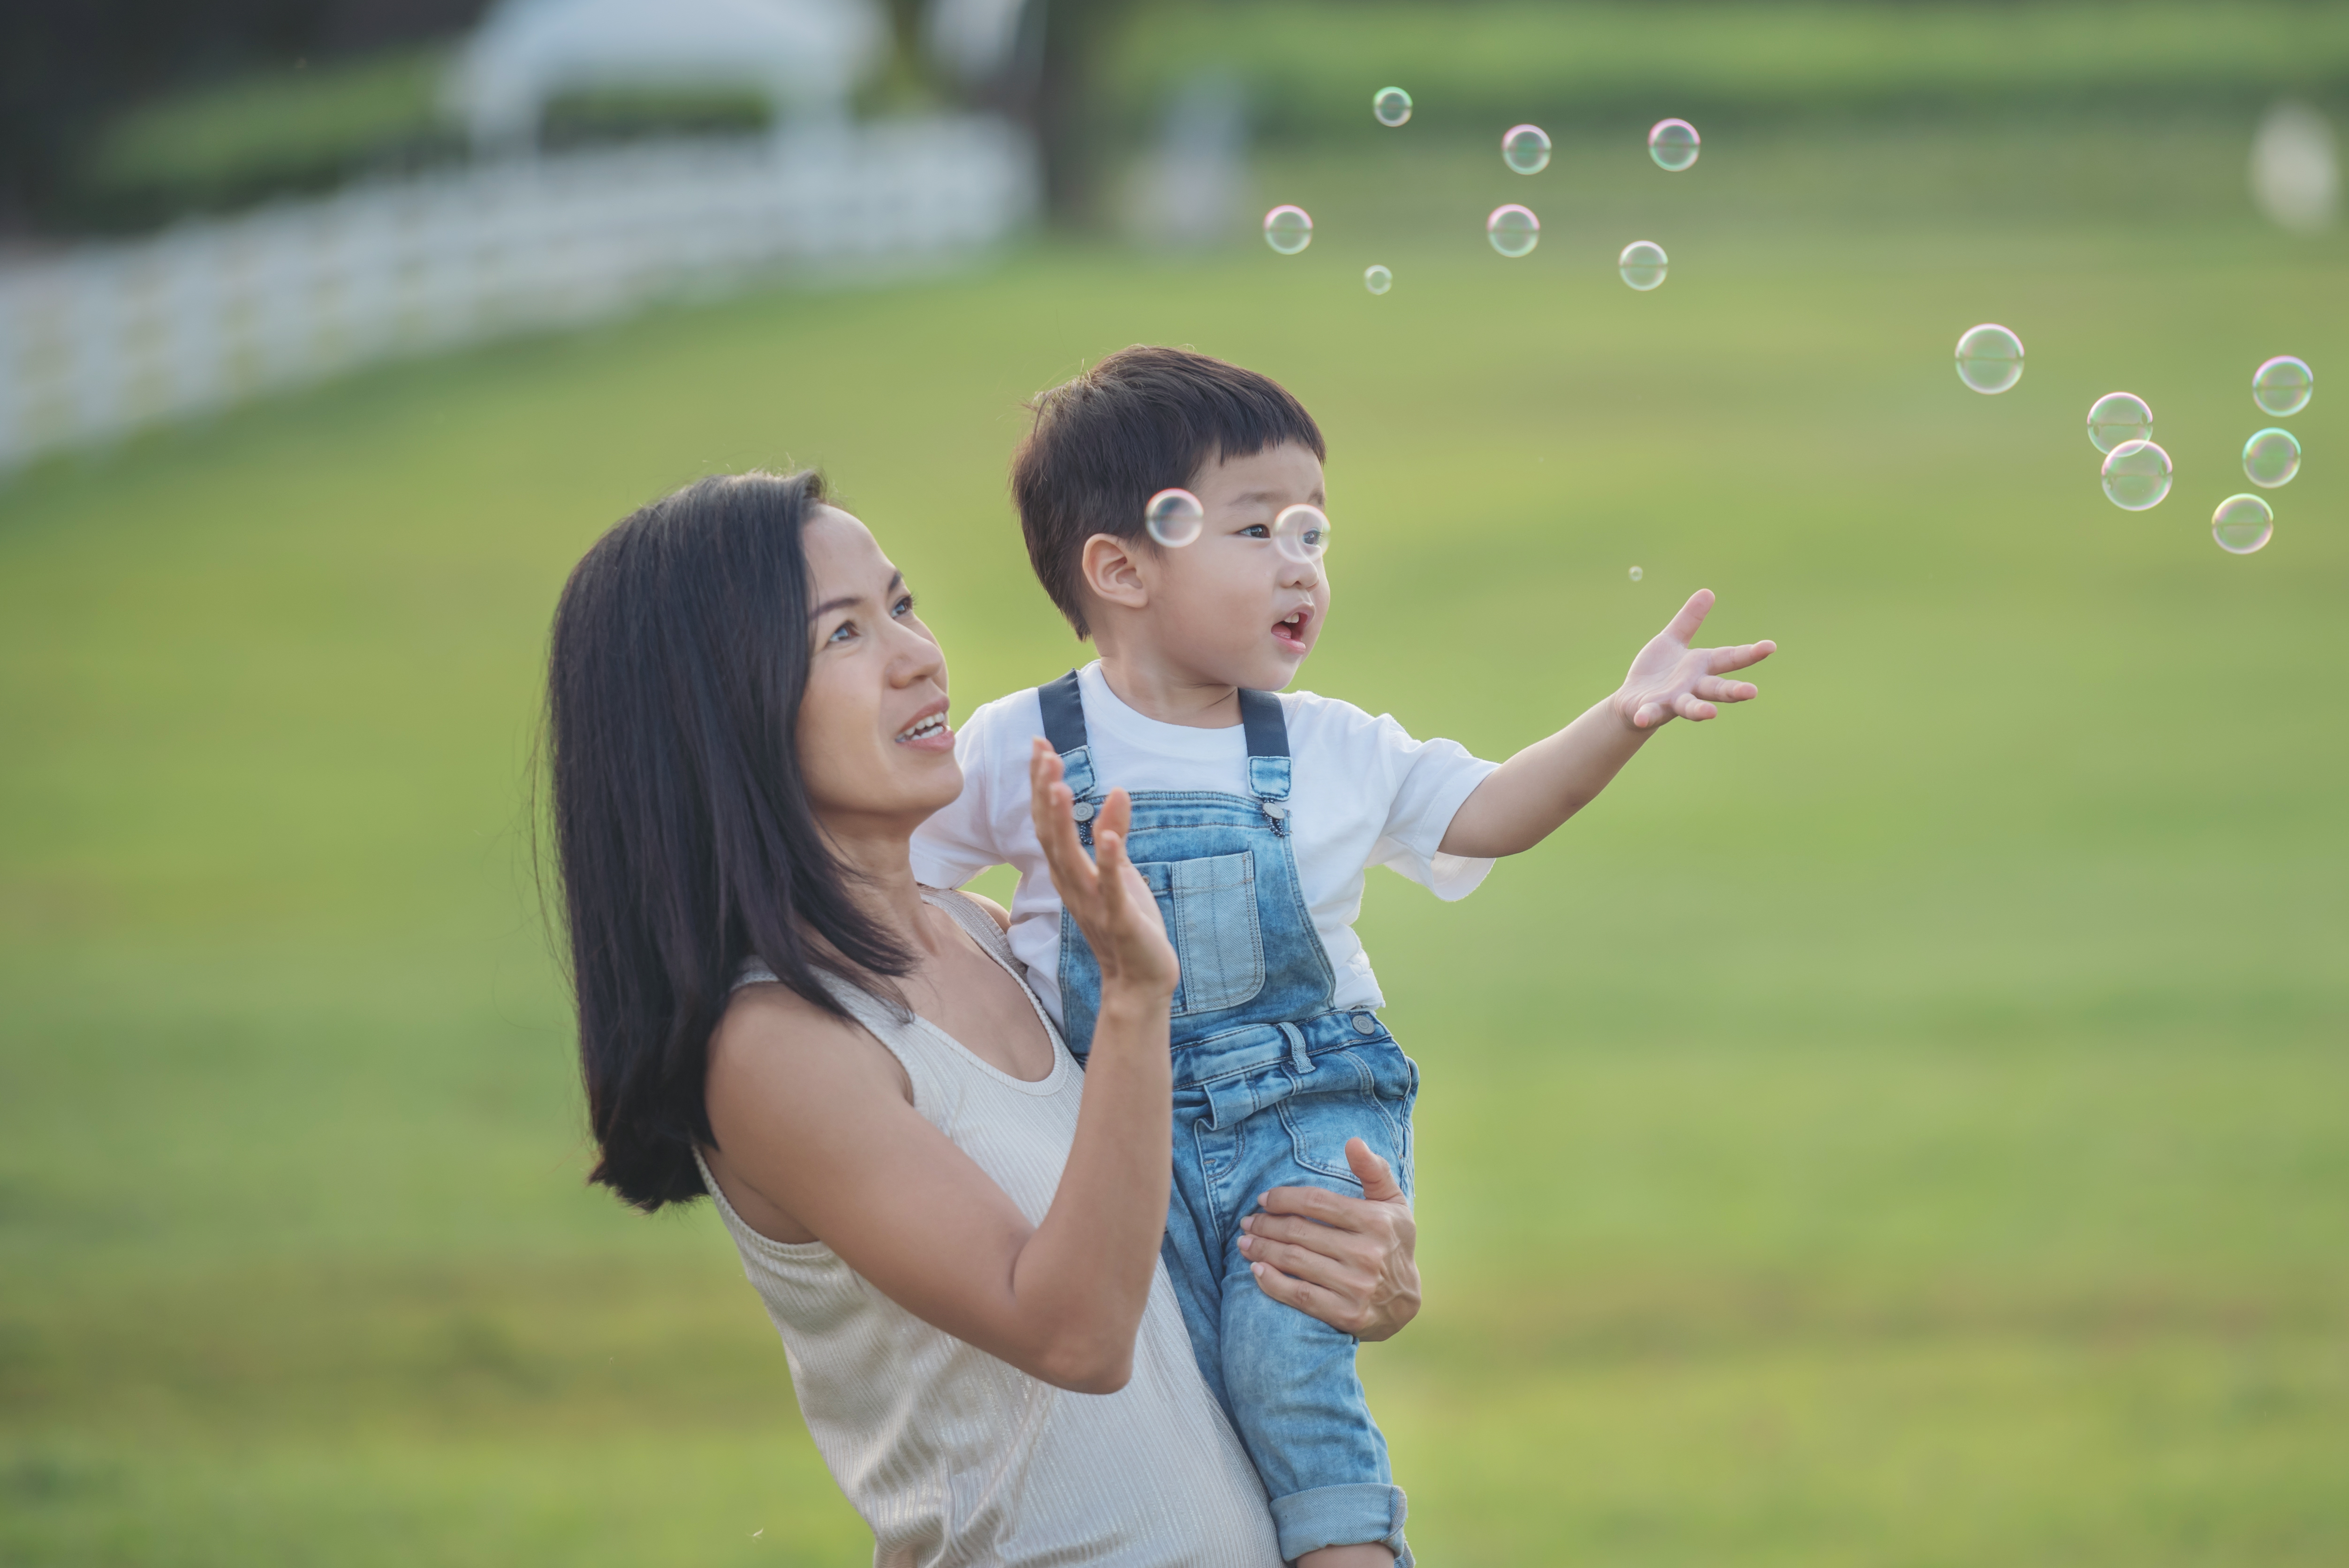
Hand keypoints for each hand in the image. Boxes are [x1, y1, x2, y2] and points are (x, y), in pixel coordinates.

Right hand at [1028, 739, 1176, 997]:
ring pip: (1069, 859)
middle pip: (1048, 833)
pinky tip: (1109, 838)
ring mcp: (1093, 903)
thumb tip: (1117, 792)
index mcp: (1068, 871)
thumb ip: (1113, 832)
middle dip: (1042, 791)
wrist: (1138, 979)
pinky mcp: (1119, 920)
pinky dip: (1109, 864)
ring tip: (1057, 784)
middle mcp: (1071, 885)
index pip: (1046, 821)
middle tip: (1041, 751)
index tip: (1039, 745)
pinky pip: (1111, 890)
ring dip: (1061, 821)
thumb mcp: (1120, 870)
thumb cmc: (1127, 922)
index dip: (1040, 783)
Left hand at [1237, 1138, 1419, 1340]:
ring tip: (1244, 1243)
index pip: (1317, 1203)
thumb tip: (1353, 1142)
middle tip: (1247, 1222)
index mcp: (1376, 1222)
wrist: (1406, 1302)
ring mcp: (1357, 1286)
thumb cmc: (1392, 1242)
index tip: (1263, 1200)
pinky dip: (1272, 1283)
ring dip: (1262, 1250)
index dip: (1284, 1199)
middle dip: (1266, 1225)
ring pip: (1295, 1262)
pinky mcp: (1347, 1315)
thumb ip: (1373, 1171)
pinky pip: (1299, 1296)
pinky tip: (1256, 1271)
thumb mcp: (1393, 1203)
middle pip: (1300, 1233)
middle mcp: (1368, 1254)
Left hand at [1614, 588, 1774, 729]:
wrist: (1632, 700)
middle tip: (1752, 692)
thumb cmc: (1658, 671)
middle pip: (1716, 689)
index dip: (1750, 653)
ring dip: (1699, 710)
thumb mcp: (1672, 640)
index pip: (1729, 658)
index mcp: (1700, 667)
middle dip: (1734, 691)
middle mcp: (1692, 687)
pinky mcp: (1650, 710)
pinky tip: (1641, 718)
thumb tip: (1708, 591)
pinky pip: (1649, 714)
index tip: (1770, 646)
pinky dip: (1646, 716)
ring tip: (1710, 714)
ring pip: (1689, 706)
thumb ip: (1689, 620)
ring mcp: (1672, 700)